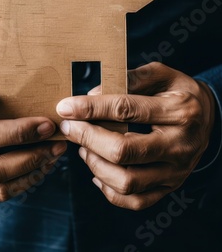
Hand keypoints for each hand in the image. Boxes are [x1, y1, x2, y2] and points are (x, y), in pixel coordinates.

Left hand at [56, 62, 214, 209]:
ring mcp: (176, 170)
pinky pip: (136, 200)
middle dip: (88, 138)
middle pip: (124, 151)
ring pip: (127, 181)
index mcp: (178, 110)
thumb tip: (93, 92)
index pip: (126, 110)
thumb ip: (130, 78)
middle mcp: (179, 144)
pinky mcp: (170, 186)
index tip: (66, 107)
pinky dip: (109, 190)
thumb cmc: (177, 91)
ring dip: (95, 164)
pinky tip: (97, 171)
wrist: (208, 116)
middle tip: (68, 127)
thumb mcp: (161, 74)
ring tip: (83, 147)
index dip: (91, 109)